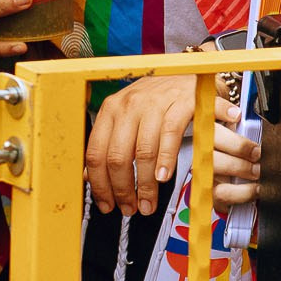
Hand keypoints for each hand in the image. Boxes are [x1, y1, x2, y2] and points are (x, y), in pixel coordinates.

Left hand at [85, 73, 254, 217]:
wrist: (190, 72)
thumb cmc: (157, 100)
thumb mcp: (128, 117)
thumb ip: (111, 143)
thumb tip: (90, 176)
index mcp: (110, 110)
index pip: (95, 153)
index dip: (99, 184)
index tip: (106, 204)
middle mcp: (128, 105)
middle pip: (117, 156)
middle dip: (122, 190)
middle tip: (130, 208)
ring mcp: (154, 103)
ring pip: (143, 152)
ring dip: (145, 185)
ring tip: (148, 203)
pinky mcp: (180, 103)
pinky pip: (169, 137)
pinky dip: (166, 161)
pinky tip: (164, 178)